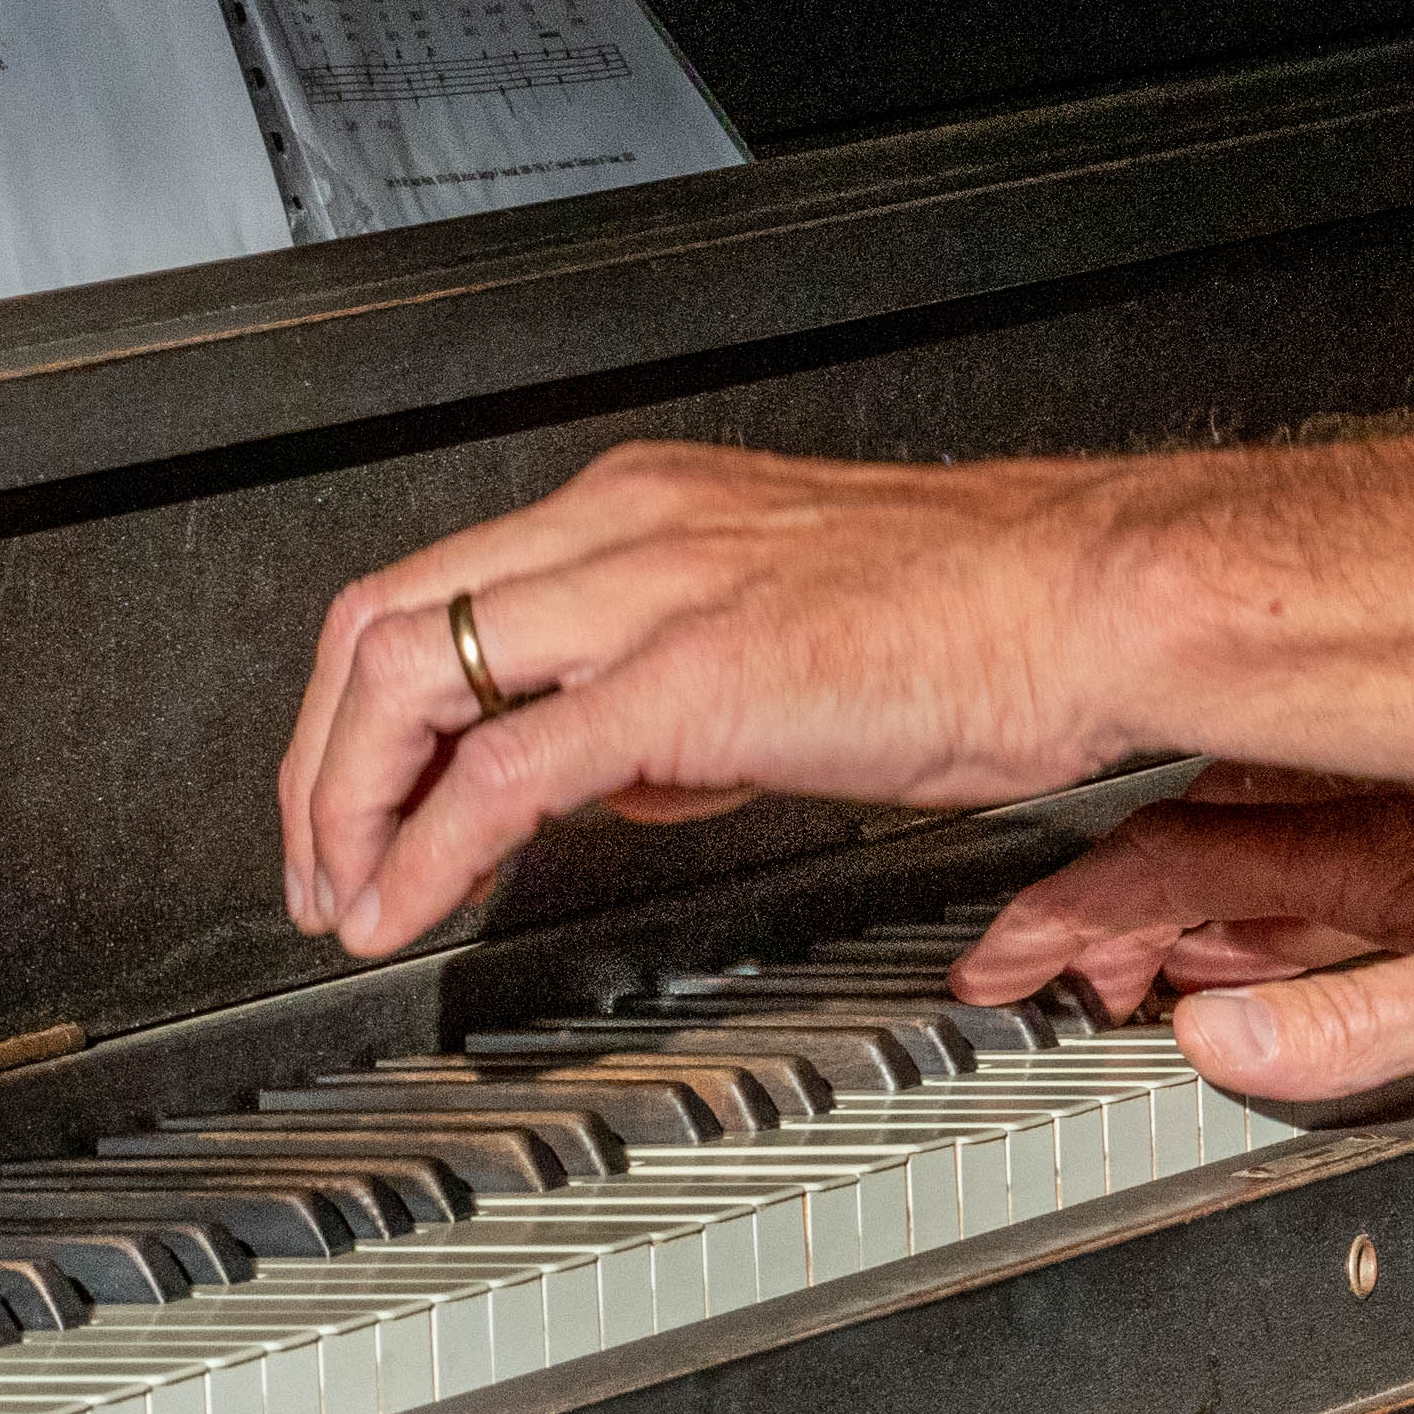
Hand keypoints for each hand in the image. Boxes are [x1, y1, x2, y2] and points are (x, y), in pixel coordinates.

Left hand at [282, 441, 1146, 955]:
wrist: (1096, 601)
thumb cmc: (992, 621)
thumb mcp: (797, 642)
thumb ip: (682, 697)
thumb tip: (616, 772)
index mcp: (645, 506)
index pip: (437, 587)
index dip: (361, 707)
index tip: (357, 798)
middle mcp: (625, 526)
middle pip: (382, 621)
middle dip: (319, 760)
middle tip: (316, 864)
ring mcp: (650, 592)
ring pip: (409, 675)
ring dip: (345, 804)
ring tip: (344, 899)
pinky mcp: (689, 677)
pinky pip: (505, 768)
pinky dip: (425, 849)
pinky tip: (406, 907)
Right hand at [954, 773, 1413, 1098]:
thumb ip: (1373, 1027)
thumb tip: (1228, 1046)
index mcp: (1397, 857)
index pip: (1178, 870)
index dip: (1074, 917)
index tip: (1009, 962)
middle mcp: (1405, 801)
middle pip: (1193, 834)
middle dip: (1097, 901)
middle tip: (1040, 964)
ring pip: (1254, 811)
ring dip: (1174, 876)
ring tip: (1128, 941)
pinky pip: (1329, 806)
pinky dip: (1262, 849)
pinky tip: (1265, 887)